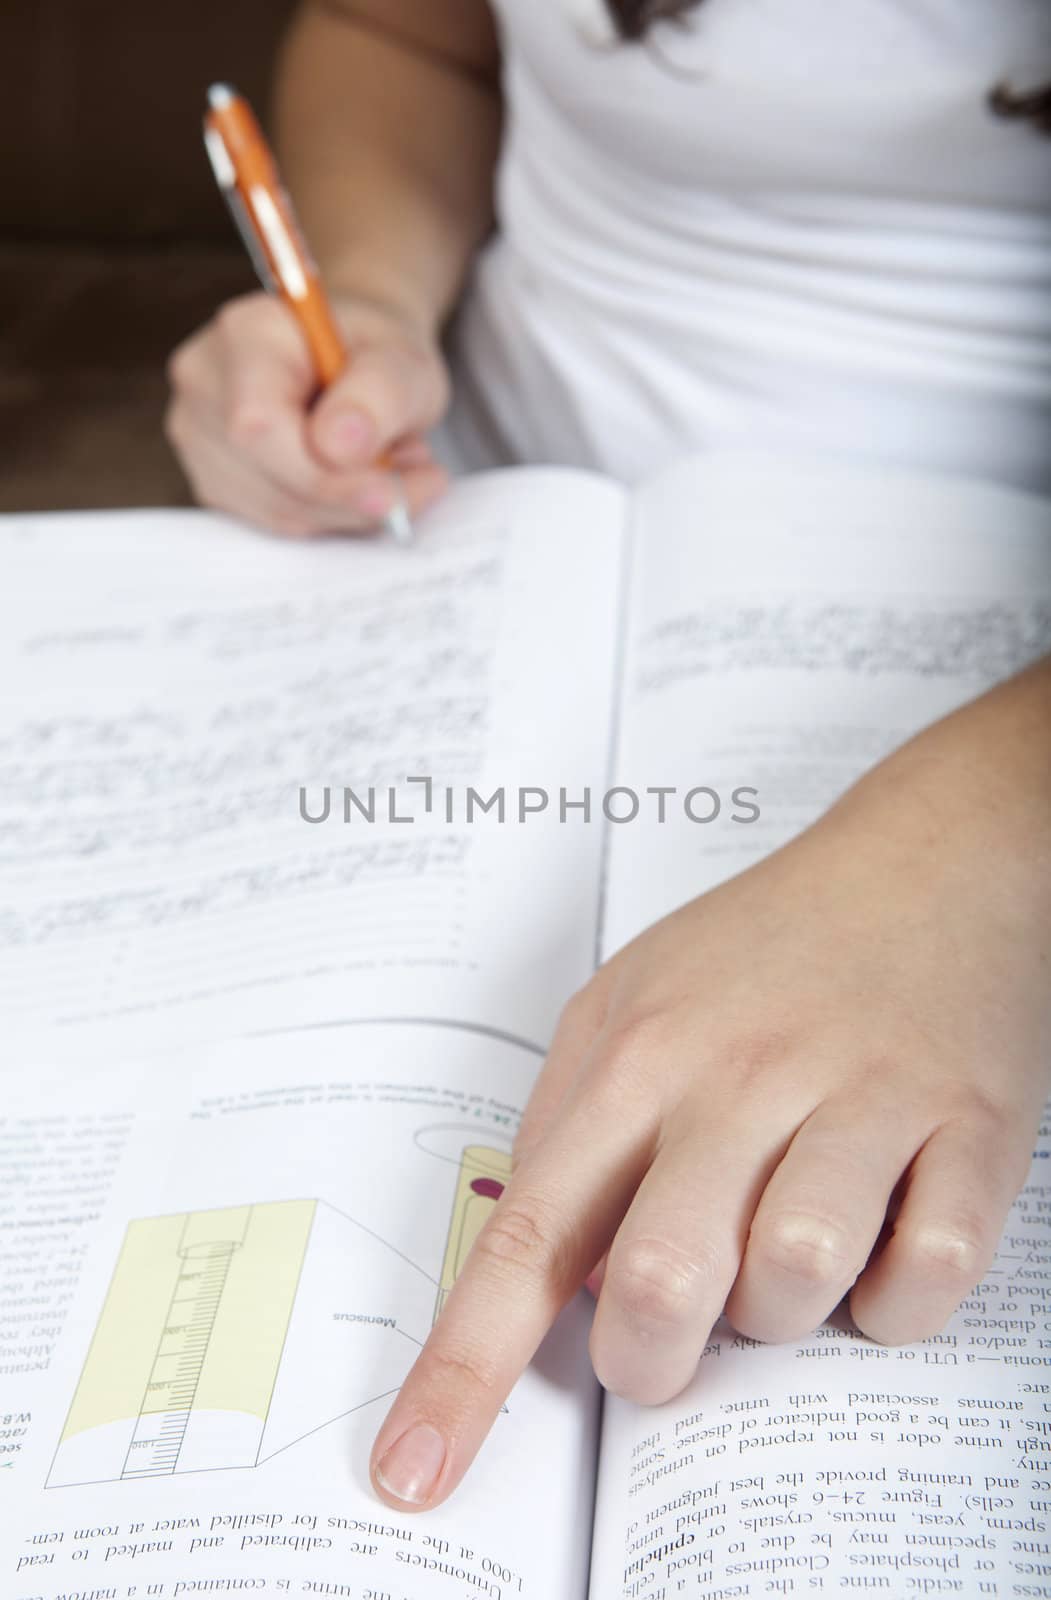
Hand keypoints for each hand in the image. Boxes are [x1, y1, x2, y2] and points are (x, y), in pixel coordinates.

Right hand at [165, 291, 450, 535]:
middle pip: (267, 476)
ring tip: (396, 467)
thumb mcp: (403, 359)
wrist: (356, 358)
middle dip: (350, 496)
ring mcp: (200, 436)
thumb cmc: (375, 352)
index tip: (388, 493)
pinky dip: (331, 516)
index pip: (259, 425)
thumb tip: (339, 447)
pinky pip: (276, 522)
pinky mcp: (217, 480)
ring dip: (349, 509)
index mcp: (246, 333)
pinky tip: (359, 481)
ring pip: (278, 510)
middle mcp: (206, 383)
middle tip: (420, 480)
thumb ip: (380, 394)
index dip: (321, 474)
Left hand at [368, 675, 1050, 1510]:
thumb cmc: (769, 943)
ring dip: (782, 1315)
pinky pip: (926, 1278)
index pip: (528, 1235)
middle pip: (663, 1283)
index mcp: (640, 1055)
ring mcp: (859, 1099)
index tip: (415, 1468)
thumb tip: (550, 1268)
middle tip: (671, 1335)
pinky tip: (880, 1240)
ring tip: (787, 1249)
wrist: (928, 859)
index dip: (465, 1368)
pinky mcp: (969, 1125)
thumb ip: (572, 1121)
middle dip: (652, 1361)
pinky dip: (895, 1299)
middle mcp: (741, 1078)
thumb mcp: (631, 998)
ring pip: (795, 1287)